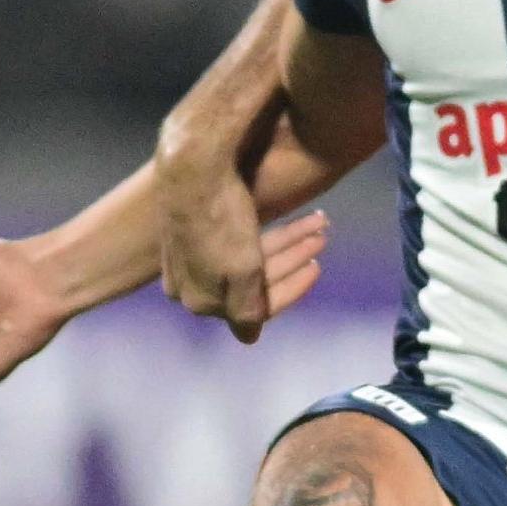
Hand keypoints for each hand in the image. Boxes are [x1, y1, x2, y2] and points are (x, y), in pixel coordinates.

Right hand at [160, 142, 327, 342]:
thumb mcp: (241, 272)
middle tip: (321, 236)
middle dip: (293, 257)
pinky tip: (281, 223)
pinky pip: (231, 241)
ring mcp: (184, 259)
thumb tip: (249, 338)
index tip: (318, 267)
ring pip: (246, 256)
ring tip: (314, 224)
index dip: (293, 287)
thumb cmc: (221, 223)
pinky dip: (262, 233)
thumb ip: (246, 309)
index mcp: (200, 300)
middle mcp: (188, 284)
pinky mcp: (186, 232)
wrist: (190, 167)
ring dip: (286, 241)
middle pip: (253, 278)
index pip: (258, 307)